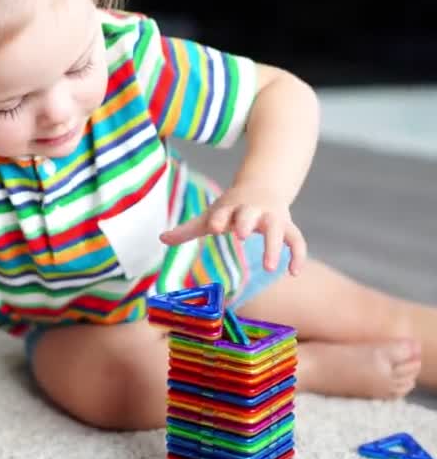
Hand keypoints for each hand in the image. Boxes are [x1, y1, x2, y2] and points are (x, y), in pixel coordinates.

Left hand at [159, 182, 306, 274]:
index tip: (214, 228)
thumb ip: (188, 229)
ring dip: (274, 246)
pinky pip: (297, 240)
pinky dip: (298, 255)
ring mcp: (273, 218)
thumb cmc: (233, 207)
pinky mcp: (288, 226)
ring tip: (270, 268)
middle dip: (247, 221)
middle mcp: (253, 211)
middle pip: (251, 214)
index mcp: (232, 207)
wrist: (264, 185)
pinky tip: (294, 273)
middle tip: (242, 235)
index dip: (220, 218)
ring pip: (278, 229)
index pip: (224, 211)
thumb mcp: (212, 215)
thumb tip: (161, 239)